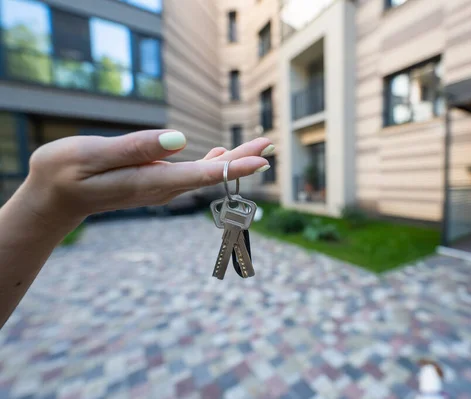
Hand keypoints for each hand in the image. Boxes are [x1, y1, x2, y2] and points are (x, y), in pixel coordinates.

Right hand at [21, 130, 272, 221]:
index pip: (201, 175)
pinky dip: (210, 163)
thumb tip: (181, 140)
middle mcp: (161, 188)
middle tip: (270, 145)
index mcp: (150, 181)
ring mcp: (158, 187)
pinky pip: (190, 173)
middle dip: (241, 160)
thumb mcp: (93, 154)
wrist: (53, 199)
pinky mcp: (153, 182)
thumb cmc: (65, 173)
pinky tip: (220, 153)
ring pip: (203, 173)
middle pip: (210, 175)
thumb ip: (136, 148)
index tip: (261, 159)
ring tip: (257, 146)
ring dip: (231, 160)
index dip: (234, 167)